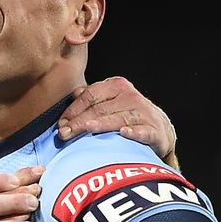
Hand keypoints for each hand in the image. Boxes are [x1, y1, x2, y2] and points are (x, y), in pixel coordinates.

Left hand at [57, 77, 177, 161]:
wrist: (159, 129)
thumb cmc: (127, 115)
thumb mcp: (110, 102)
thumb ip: (91, 98)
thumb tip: (73, 94)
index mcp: (116, 86)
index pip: (90, 96)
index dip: (73, 110)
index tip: (61, 124)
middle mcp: (130, 96)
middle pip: (100, 109)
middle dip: (80, 122)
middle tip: (64, 134)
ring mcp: (143, 112)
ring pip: (118, 119)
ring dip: (101, 125)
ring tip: (86, 129)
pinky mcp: (154, 130)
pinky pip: (143, 131)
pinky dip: (134, 132)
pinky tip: (123, 133)